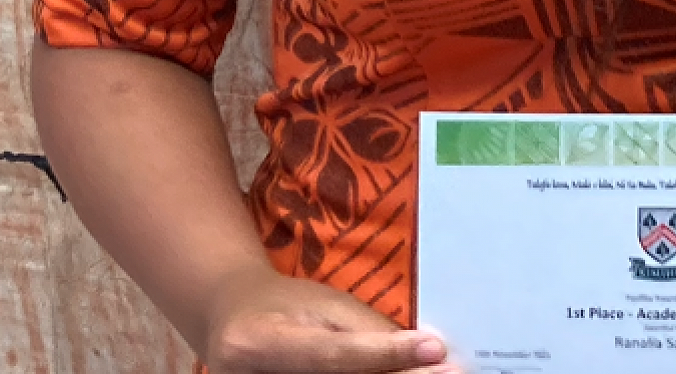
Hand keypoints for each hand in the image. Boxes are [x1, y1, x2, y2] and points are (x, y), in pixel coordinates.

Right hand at [199, 267, 455, 373]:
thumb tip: (429, 354)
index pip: (334, 356)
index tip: (436, 351)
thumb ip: (370, 335)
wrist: (231, 321)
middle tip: (445, 372)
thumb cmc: (287, 307)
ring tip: (428, 373)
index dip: (386, 356)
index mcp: (262, 342)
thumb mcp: (327, 307)